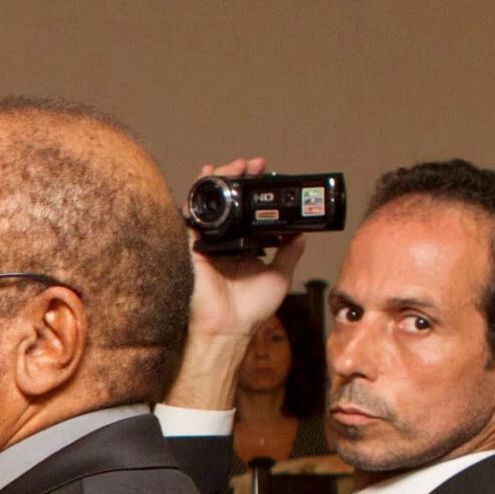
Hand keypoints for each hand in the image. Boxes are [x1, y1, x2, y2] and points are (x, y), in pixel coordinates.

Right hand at [161, 158, 309, 411]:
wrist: (230, 327)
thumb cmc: (249, 311)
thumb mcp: (280, 275)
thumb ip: (290, 251)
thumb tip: (302, 231)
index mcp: (239, 248)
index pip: (245, 211)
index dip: (254, 192)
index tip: (266, 175)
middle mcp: (222, 242)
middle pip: (227, 202)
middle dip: (238, 178)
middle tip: (254, 166)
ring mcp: (205, 243)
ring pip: (210, 203)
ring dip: (221, 180)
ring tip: (236, 165)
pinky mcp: (192, 246)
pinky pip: (192, 215)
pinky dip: (199, 195)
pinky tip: (208, 177)